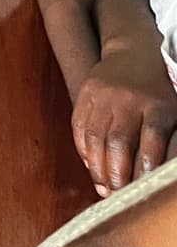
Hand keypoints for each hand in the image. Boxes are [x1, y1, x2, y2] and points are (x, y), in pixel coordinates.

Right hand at [72, 44, 176, 194]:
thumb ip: (166, 142)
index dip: (145, 171)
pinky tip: (90, 164)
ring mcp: (103, 95)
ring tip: (102, 186)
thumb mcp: (173, 111)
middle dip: (116, 174)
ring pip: (94, 136)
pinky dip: (83, 149)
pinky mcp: (85, 93)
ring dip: (97, 166)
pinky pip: (79, 126)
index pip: (151, 144)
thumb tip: (156, 176)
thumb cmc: (158, 90)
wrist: (133, 51)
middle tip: (117, 196)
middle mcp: (128, 100)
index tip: (142, 191)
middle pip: (118, 142)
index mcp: (158, 106)